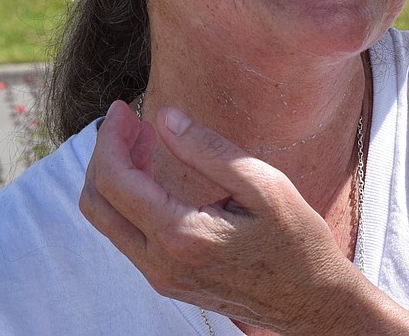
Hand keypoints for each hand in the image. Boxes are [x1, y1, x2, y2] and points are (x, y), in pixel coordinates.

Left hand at [79, 101, 367, 332]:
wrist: (312, 301)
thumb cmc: (297, 240)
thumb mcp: (264, 185)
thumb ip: (210, 150)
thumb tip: (165, 118)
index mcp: (182, 236)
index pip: (116, 181)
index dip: (111, 137)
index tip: (125, 107)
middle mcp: (160, 264)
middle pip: (96, 203)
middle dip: (104, 153)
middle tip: (129, 120)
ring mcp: (161, 277)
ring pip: (107, 221)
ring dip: (114, 175)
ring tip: (142, 139)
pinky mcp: (168, 280)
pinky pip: (127, 235)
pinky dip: (128, 198)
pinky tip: (154, 172)